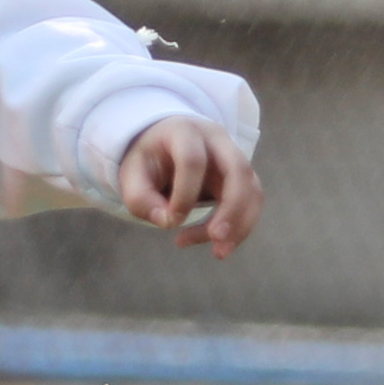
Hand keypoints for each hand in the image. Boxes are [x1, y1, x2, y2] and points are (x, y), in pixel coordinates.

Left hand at [120, 118, 260, 254]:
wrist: (165, 146)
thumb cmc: (148, 161)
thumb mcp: (131, 175)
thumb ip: (140, 199)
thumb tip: (168, 222)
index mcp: (184, 132)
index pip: (192, 160)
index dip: (184, 193)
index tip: (171, 220)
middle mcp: (217, 140)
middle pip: (238, 169)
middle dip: (231, 208)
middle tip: (216, 238)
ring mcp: (234, 157)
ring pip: (251, 189)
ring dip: (240, 224)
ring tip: (219, 253)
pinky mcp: (242, 177)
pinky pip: (252, 202)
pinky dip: (241, 227)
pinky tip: (221, 246)